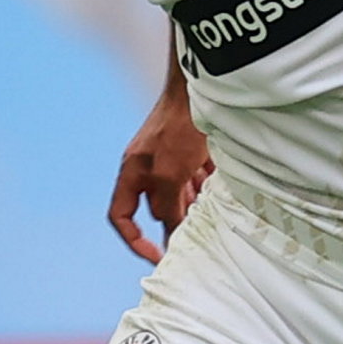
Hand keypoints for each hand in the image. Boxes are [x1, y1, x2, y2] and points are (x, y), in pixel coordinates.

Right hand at [103, 79, 213, 261]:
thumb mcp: (170, 175)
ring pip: (180, 194)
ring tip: (212, 216)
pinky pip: (196, 177)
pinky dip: (207, 187)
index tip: (157, 255)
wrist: (199, 88)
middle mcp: (147, 169)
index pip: (121, 216)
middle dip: (175, 222)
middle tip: (196, 239)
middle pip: (156, 208)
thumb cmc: (177, 127)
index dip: (134, 239)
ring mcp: (169, 159)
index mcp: (132, 174)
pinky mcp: (190, 151)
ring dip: (194, 206)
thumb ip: (168, 206)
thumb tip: (170, 232)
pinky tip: (221, 193)